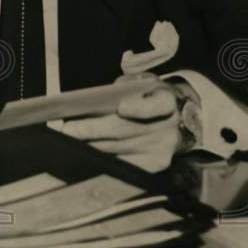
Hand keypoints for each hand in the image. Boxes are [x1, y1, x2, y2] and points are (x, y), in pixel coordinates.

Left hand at [49, 79, 187, 172]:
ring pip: (119, 148)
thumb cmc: (150, 97)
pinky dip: (104, 160)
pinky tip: (86, 155)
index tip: (121, 108)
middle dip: (93, 130)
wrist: (179, 119)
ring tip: (69, 142)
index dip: (139, 108)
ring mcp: (163, 148)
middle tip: (68, 130)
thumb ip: (123, 88)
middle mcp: (168, 126)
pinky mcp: (156, 163)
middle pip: (126, 130)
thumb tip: (94, 100)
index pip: (155, 106)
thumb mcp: (142, 84)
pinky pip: (125, 164)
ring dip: (92, 146)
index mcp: (166, 101)